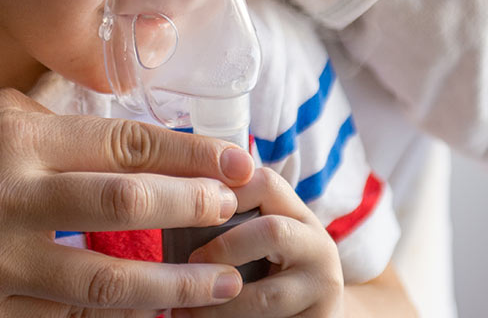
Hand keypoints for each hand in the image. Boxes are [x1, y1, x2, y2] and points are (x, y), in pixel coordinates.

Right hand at [0, 88, 254, 316]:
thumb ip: (54, 122)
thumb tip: (127, 144)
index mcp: (14, 139)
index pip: (121, 144)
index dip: (187, 154)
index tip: (234, 162)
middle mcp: (7, 198)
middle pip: (123, 207)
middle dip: (191, 208)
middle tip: (231, 209)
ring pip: (102, 283)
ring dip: (171, 286)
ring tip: (220, 286)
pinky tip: (147, 313)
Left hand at [178, 168, 343, 317]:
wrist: (313, 312)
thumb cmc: (267, 267)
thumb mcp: (258, 236)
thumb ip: (229, 218)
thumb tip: (167, 203)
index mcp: (296, 214)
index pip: (264, 184)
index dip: (223, 192)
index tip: (185, 210)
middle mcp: (317, 244)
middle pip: (272, 231)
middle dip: (223, 248)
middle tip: (188, 264)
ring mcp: (322, 286)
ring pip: (267, 296)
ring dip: (219, 307)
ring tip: (183, 311)